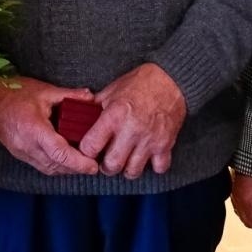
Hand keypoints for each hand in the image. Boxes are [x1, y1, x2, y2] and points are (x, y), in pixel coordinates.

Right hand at [0, 78, 100, 176]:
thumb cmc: (14, 92)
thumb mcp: (44, 90)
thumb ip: (69, 95)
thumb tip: (90, 97)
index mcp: (34, 129)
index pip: (59, 153)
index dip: (79, 162)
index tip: (93, 165)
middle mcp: (26, 145)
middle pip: (56, 166)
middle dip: (76, 168)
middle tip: (93, 164)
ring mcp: (21, 152)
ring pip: (48, 169)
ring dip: (66, 169)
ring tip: (81, 162)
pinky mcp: (18, 153)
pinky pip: (40, 165)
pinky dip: (55, 165)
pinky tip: (64, 158)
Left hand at [79, 63, 186, 177]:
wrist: (170, 80)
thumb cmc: (140, 83)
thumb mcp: (112, 91)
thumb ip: (96, 107)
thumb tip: (80, 117)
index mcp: (114, 115)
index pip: (91, 146)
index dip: (86, 151)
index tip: (89, 150)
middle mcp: (131, 130)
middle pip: (111, 165)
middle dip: (106, 166)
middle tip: (107, 160)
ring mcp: (149, 139)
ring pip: (133, 171)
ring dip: (127, 169)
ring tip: (126, 160)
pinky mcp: (166, 144)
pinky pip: (158, 168)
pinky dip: (152, 166)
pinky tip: (147, 157)